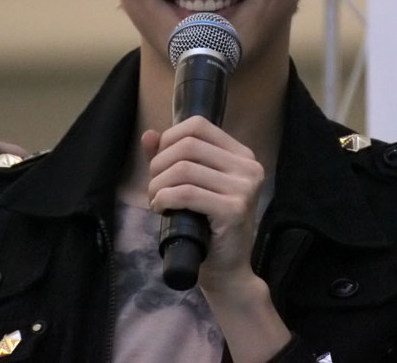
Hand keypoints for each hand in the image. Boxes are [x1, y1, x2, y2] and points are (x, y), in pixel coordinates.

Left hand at [143, 117, 289, 361]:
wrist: (227, 271)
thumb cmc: (208, 227)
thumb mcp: (191, 186)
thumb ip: (171, 159)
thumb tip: (148, 135)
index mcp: (242, 155)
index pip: (199, 125)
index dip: (170, 138)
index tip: (159, 162)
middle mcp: (248, 167)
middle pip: (188, 145)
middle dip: (159, 164)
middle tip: (154, 188)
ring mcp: (244, 188)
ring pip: (184, 169)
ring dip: (158, 184)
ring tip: (156, 201)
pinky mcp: (234, 209)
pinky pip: (186, 193)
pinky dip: (164, 198)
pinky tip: (161, 208)